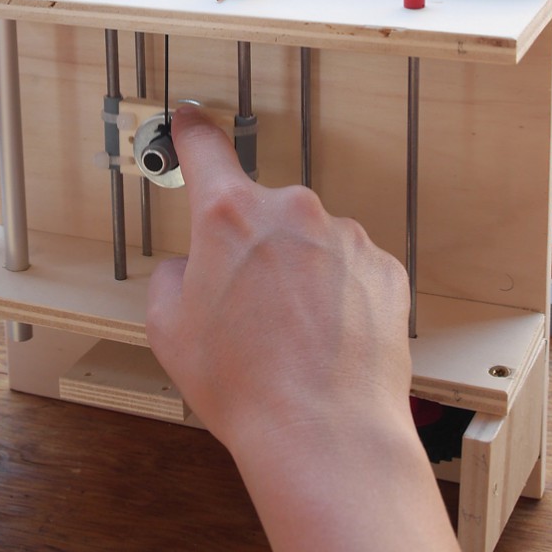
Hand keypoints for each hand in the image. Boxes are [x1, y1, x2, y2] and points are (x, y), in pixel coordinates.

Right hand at [146, 105, 412, 458]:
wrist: (323, 432)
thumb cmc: (246, 387)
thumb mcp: (169, 329)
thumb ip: (173, 276)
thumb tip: (191, 269)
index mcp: (230, 216)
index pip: (205, 149)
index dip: (192, 132)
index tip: (190, 119)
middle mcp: (292, 211)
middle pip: (261, 213)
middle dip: (252, 249)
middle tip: (246, 308)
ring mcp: (344, 236)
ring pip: (309, 243)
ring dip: (298, 274)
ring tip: (290, 337)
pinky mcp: (382, 267)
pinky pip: (349, 268)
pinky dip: (337, 295)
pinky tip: (326, 339)